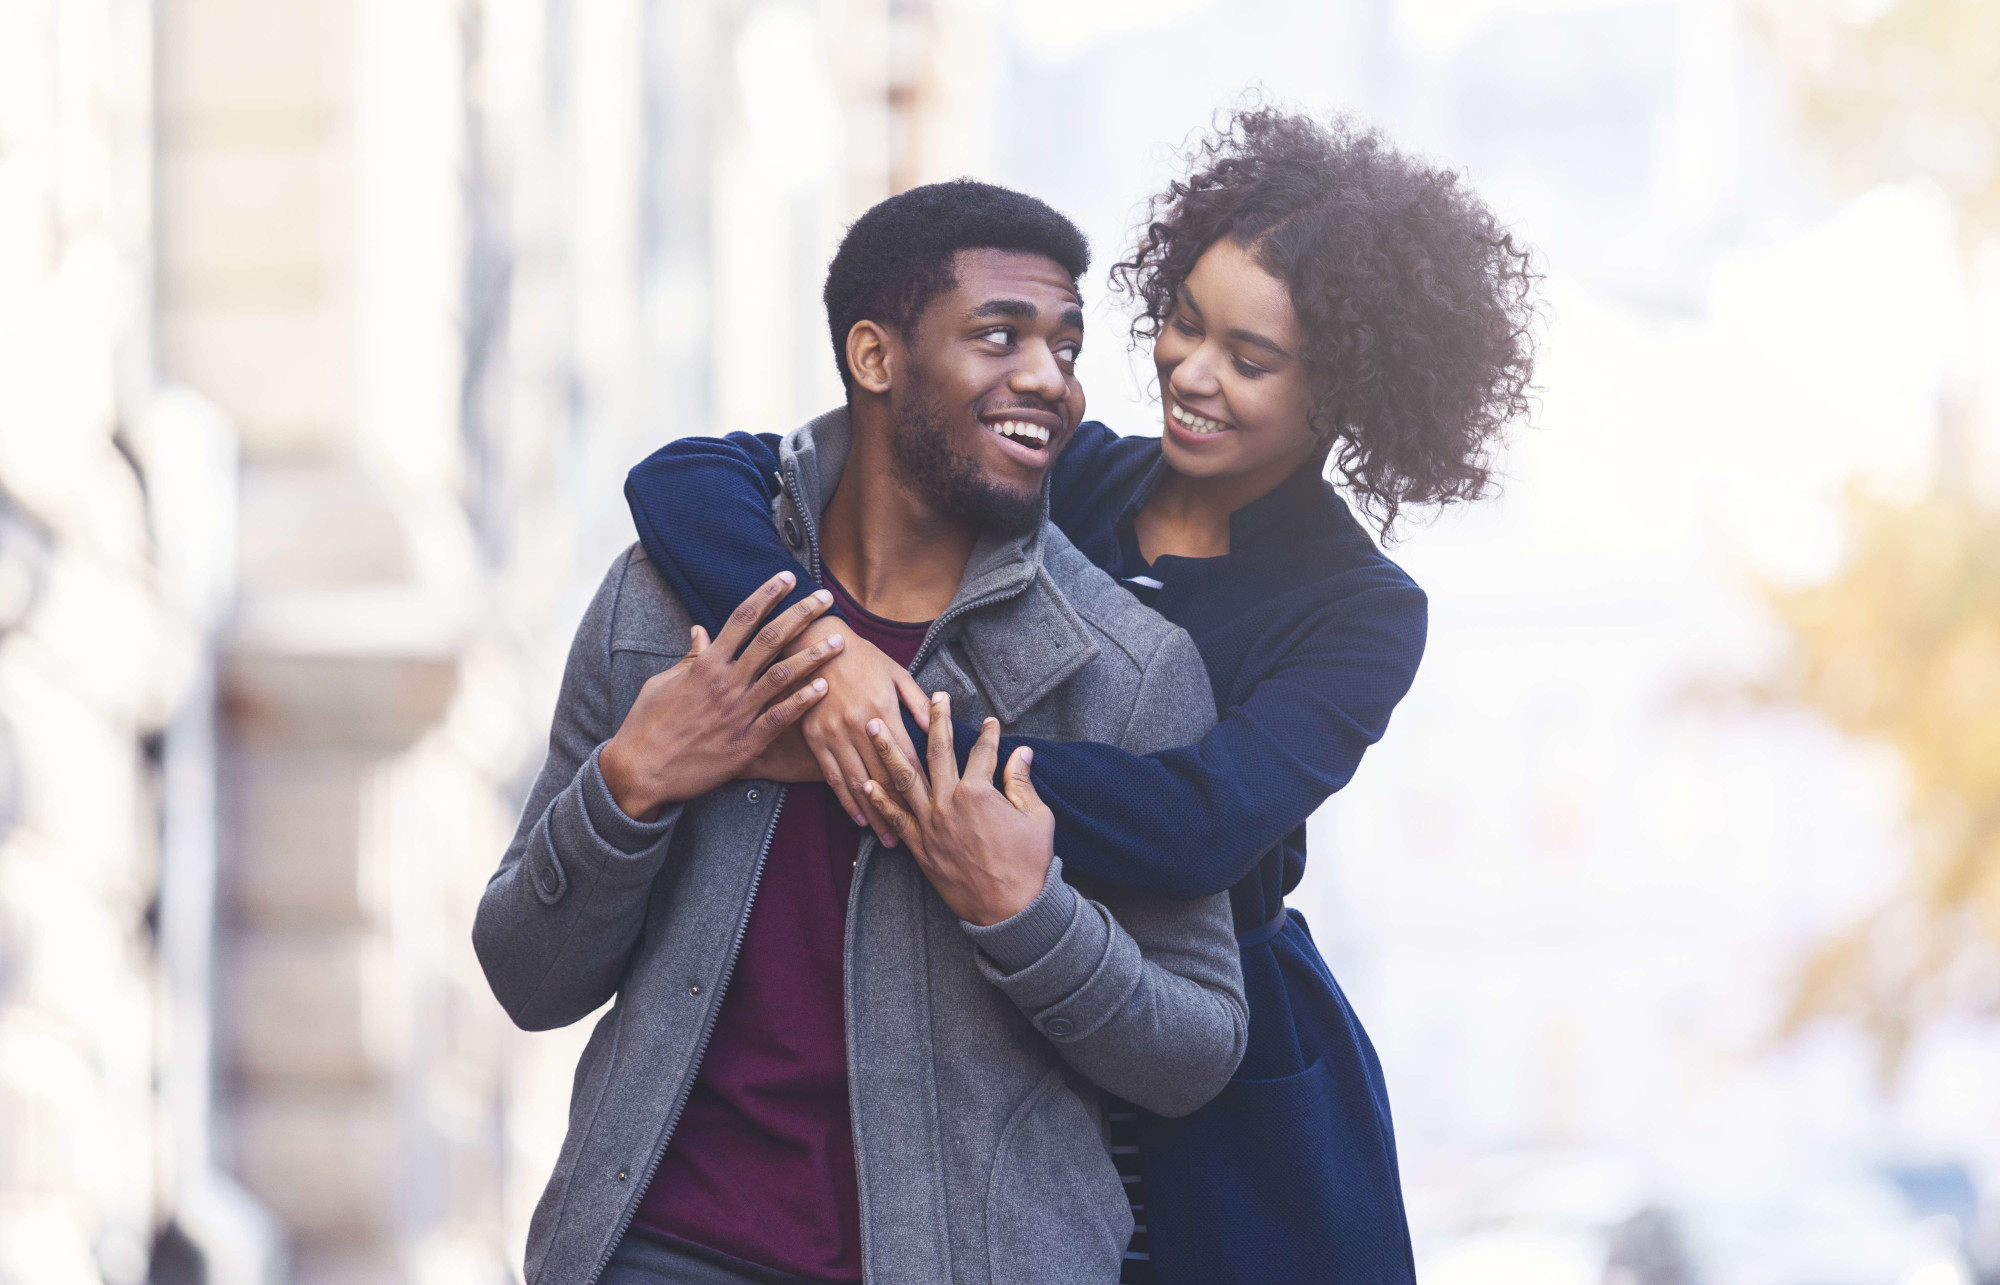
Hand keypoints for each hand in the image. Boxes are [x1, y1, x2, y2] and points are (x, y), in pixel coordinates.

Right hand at [599, 573, 844, 818]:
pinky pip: (780, 718)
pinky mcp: (745, 743)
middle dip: (801, 614)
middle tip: (825, 597)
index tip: (787, 577)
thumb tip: (700, 631)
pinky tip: (824, 688)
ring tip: (839, 640)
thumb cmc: (647, 725)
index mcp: (705, 665)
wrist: (641, 771)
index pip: (742, 618)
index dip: (767, 594)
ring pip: (783, 676)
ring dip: (813, 656)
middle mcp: (725, 683)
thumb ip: (689, 658)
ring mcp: (737, 713)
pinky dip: (802, 701)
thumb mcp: (663, 683)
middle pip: (770, 639)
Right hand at [783, 619, 931, 843]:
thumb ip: (918, 702)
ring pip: (858, 784)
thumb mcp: (896, 672)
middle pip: (884, 778)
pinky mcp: (815, 739)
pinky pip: (832, 777)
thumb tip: (938, 727)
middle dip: (901, 811)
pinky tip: (859, 818)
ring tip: (888, 839)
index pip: (907, 756)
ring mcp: (834, 735)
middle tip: (915, 840)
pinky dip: (846, 800)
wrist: (815, 643)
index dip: (922, 785)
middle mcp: (859, 727)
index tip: (937, 807)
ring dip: (875, 814)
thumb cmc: (862, 657)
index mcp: (883, 710)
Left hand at [859, 694, 1052, 926]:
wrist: (1010, 910)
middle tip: (935, 698)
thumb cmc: (1029, 865)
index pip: (983, 751)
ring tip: (874, 725)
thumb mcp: (1037, 818)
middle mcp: (949, 802)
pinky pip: (895, 819)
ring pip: (904, 778)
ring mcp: (930, 824)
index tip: (991, 721)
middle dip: (936, 720)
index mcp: (980, 792)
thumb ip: (1023, 782)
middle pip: (938, 751)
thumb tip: (1023, 752)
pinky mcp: (920, 847)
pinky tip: (866, 783)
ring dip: (887, 749)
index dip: (989, 734)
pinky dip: (879, 800)